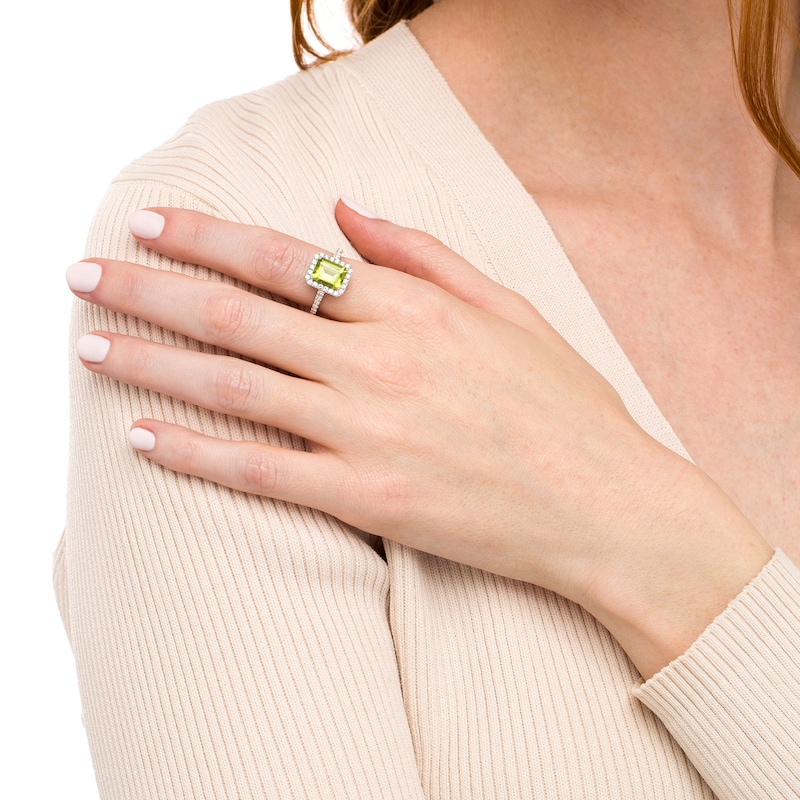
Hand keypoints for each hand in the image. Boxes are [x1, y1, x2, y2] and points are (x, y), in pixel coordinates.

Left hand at [67, 201, 771, 677]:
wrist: (605, 505)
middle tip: (84, 278)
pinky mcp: (366, 499)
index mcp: (413, 310)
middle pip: (238, 317)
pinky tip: (143, 437)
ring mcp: (368, 433)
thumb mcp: (508, 307)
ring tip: (89, 349)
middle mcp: (379, 363)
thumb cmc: (564, 406)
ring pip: (234, 388)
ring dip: (151, 365)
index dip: (207, 238)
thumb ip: (424, 255)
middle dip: (150, 290)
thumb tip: (346, 209)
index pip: (286, 260)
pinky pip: (260, 472)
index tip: (149, 225)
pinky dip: (195, 453)